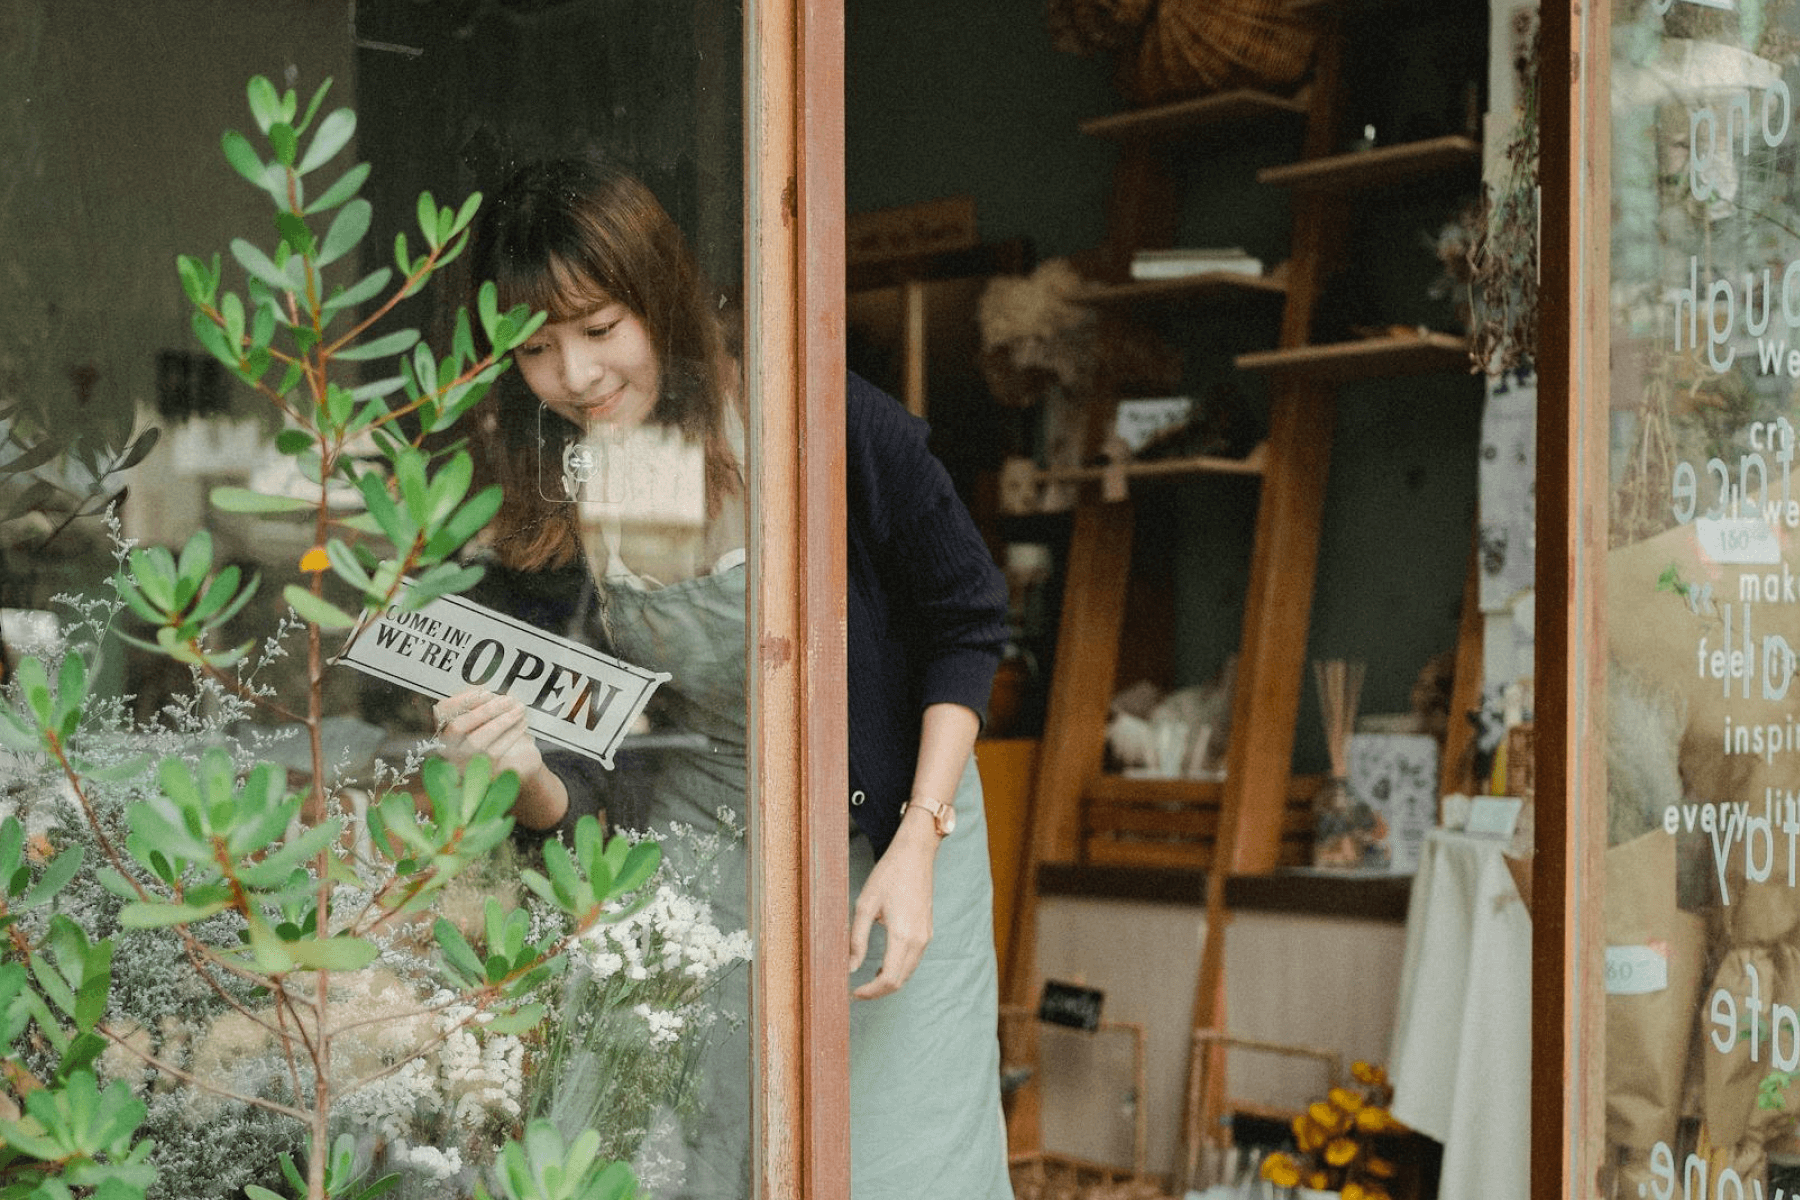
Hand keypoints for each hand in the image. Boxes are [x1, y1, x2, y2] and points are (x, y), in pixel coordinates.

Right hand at [433, 688, 543, 777]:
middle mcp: (447, 747)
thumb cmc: (496, 732)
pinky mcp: (481, 772)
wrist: (516, 762)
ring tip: (519, 710)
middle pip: (458, 726)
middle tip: (508, 700)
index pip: (443, 710)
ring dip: (501, 722)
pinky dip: (511, 734)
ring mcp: (462, 762)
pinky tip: (522, 723)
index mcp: (444, 728)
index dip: (462, 699)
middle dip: (485, 710)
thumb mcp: (486, 715)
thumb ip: (481, 703)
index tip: (486, 692)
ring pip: (477, 741)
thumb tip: (486, 693)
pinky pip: (495, 752)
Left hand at [848, 810, 938, 999]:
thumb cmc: (888, 875)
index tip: (853, 993)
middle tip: (857, 992)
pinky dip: (898, 970)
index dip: (870, 992)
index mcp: (902, 935)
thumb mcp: (864, 905)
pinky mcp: (927, 931)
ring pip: (908, 973)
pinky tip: (882, 966)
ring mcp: (926, 936)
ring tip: (866, 981)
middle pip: (900, 981)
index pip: (889, 979)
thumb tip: (850, 967)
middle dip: (878, 991)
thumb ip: (857, 940)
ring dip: (889, 981)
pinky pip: (913, 961)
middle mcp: (918, 940)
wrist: (915, 855)